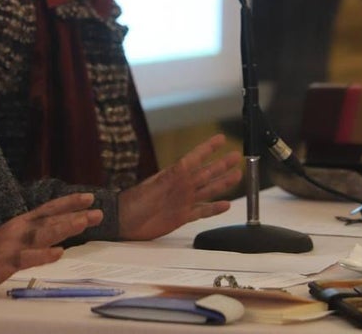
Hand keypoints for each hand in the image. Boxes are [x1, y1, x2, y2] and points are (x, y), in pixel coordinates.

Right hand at [0, 192, 102, 293]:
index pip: (49, 209)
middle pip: (50, 220)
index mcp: (22, 223)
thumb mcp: (15, 238)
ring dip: (63, 227)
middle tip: (97, 212)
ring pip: (41, 235)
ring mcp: (12, 245)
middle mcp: (19, 230)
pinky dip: (43, 255)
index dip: (69, 202)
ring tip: (82, 223)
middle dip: (75, 215)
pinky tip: (58, 253)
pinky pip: (26, 258)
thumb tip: (61, 229)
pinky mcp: (4, 261)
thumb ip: (36, 232)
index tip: (90, 198)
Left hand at [118, 133, 241, 240]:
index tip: (221, 138)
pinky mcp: (182, 217)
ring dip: (223, 184)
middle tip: (237, 155)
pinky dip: (214, 209)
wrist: (123, 223)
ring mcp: (183, 201)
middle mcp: (182, 187)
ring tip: (238, 175)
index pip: (195, 158)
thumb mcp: (151, 188)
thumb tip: (186, 164)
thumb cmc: (133, 203)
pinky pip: (202, 211)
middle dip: (222, 164)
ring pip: (208, 190)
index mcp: (174, 176)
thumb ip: (170, 178)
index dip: (208, 148)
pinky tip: (226, 204)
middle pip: (207, 173)